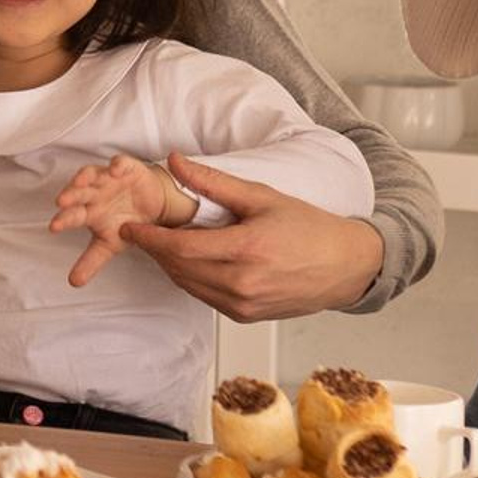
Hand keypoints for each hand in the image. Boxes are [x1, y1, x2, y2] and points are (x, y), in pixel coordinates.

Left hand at [49, 154, 189, 288]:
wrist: (153, 206)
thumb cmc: (125, 222)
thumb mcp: (110, 245)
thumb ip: (91, 261)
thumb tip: (73, 282)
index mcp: (88, 212)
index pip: (72, 216)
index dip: (63, 220)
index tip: (53, 228)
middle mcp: (93, 193)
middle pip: (78, 193)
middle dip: (70, 196)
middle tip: (61, 202)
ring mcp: (107, 179)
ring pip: (92, 175)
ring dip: (85, 177)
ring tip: (80, 181)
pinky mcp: (125, 169)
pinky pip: (120, 164)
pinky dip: (117, 165)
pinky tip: (115, 169)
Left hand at [115, 153, 383, 322]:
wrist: (346, 266)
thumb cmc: (309, 228)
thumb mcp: (261, 196)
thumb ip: (213, 181)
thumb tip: (175, 160)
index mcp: (247, 251)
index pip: (181, 248)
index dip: (150, 239)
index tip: (130, 227)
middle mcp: (243, 284)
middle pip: (180, 268)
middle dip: (155, 250)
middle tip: (138, 232)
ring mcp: (245, 306)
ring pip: (189, 285)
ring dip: (169, 265)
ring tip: (159, 244)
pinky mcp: (246, 316)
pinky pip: (204, 297)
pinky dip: (190, 279)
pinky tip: (188, 260)